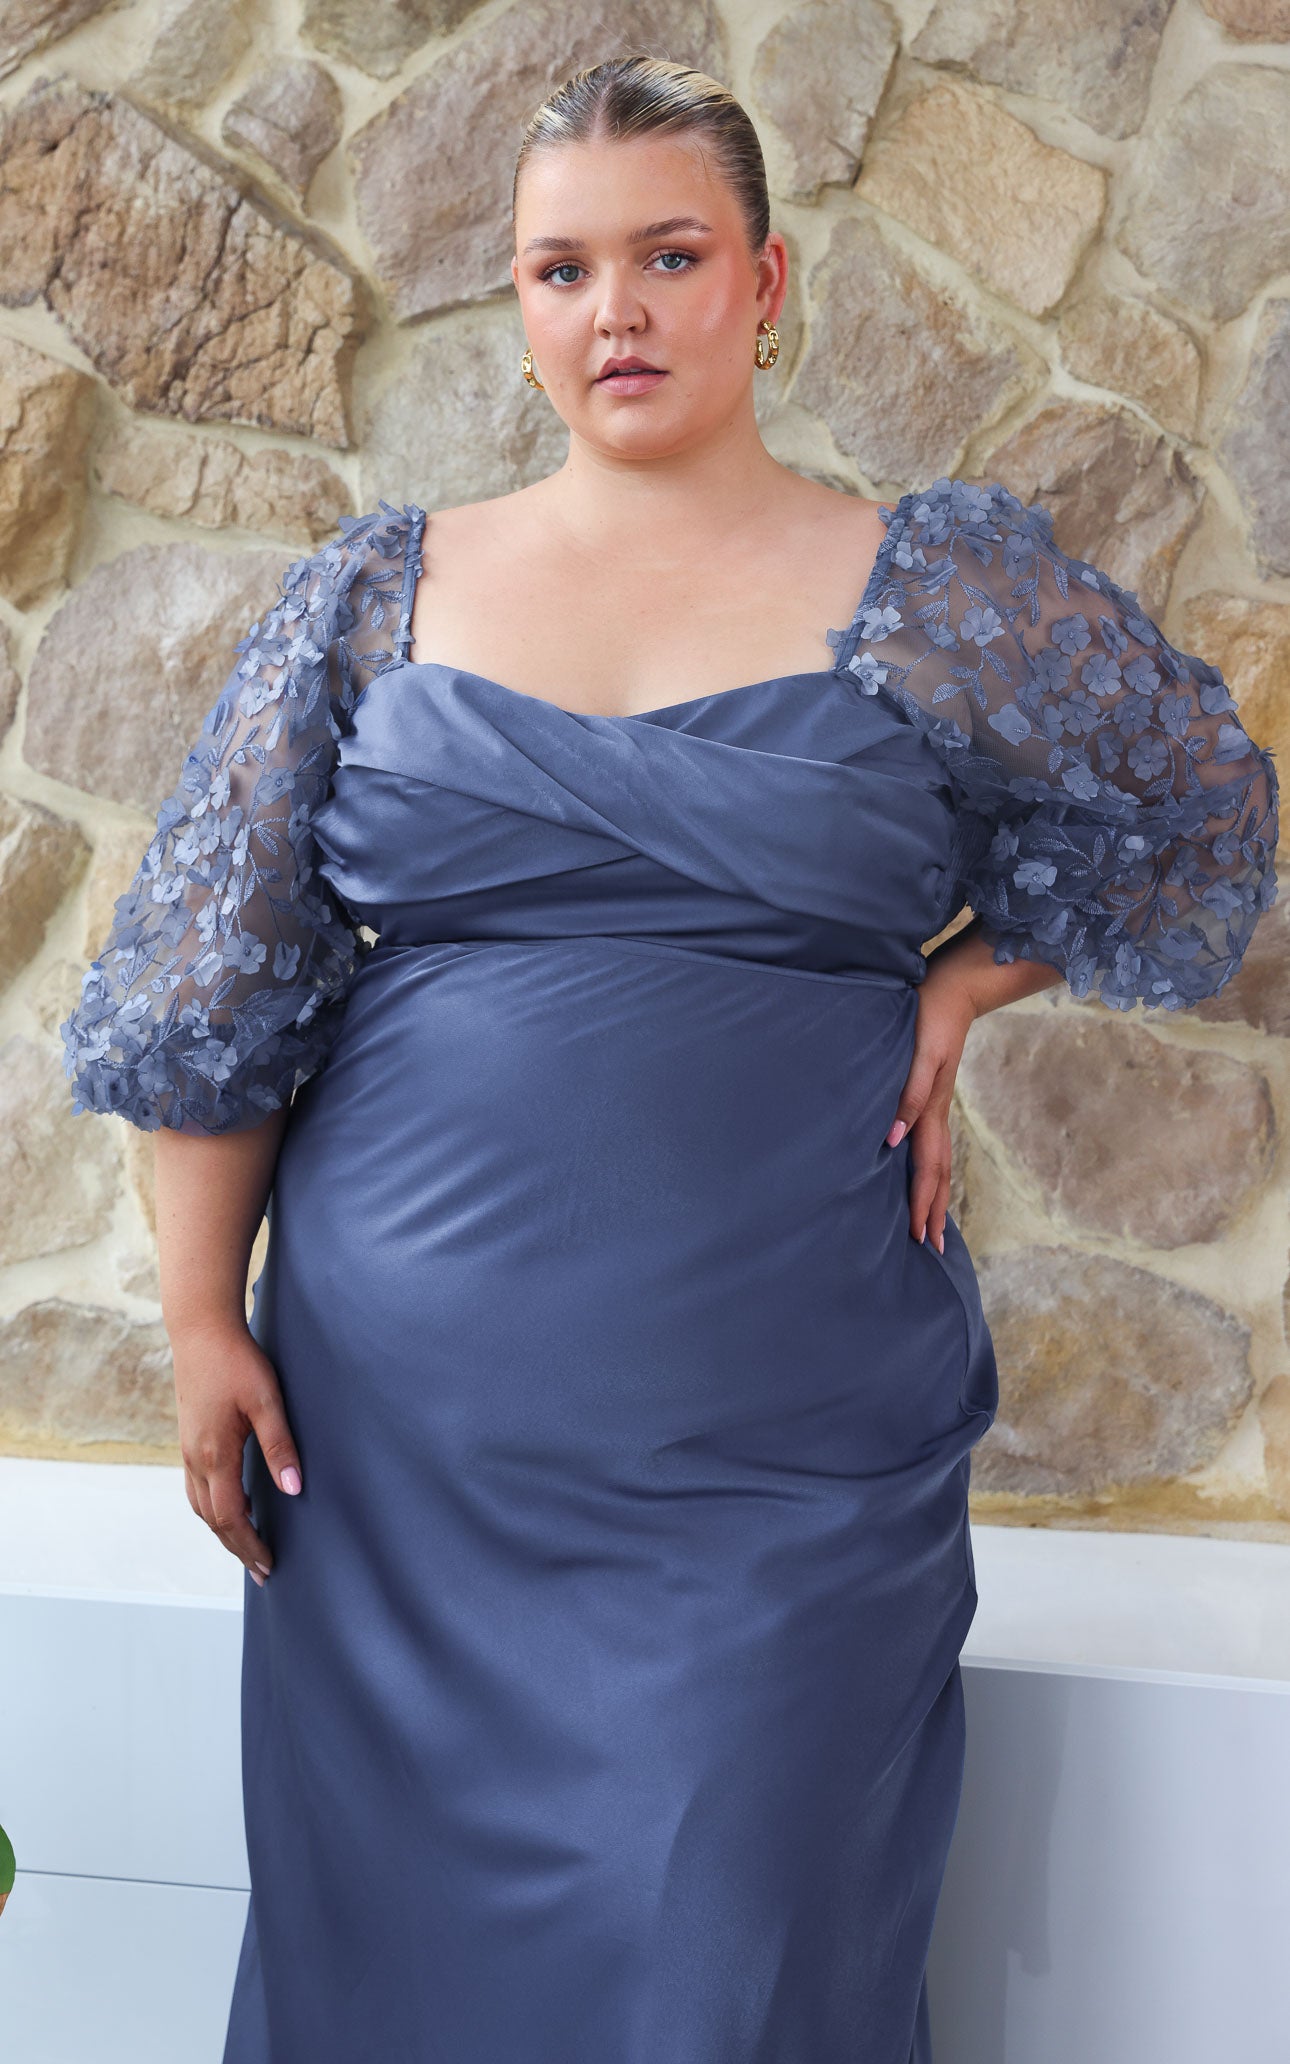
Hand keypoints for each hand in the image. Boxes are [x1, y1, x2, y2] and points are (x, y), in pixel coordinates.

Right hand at [172, 1317, 302, 1584]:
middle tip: (262, 1571)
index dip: (249, 1545)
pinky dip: (213, 1508)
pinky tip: (232, 1506)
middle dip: (237, 1548)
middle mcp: (195, 1458)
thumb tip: (294, 1490)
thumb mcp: (266, 1400)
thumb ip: (280, 1445)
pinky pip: (197, 1488)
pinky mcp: (189, 1439)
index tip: (269, 1565)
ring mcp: (188, 1449)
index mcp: (215, 1454)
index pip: (231, 1517)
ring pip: (201, 1506)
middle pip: (213, 1519)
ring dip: (223, 1530)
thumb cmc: (237, 1361)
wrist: (200, 1331)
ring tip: (247, 1547)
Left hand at [884, 961, 979, 1251]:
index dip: (921, 1203)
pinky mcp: (931, 1095)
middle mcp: (934, 1114)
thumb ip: (907, 1096)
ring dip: (935, 1195)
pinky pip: (933, 1143)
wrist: (952, 991)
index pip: (926, 1168)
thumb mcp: (919, 1056)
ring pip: (937, 1161)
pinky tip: (924, 1173)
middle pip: (937, 1173)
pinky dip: (931, 1168)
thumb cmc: (929, 1019)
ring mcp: (935, 1106)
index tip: (918, 1237)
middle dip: (932, 1211)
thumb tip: (893, 1141)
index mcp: (929, 1110)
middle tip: (929, 1248)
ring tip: (932, 1224)